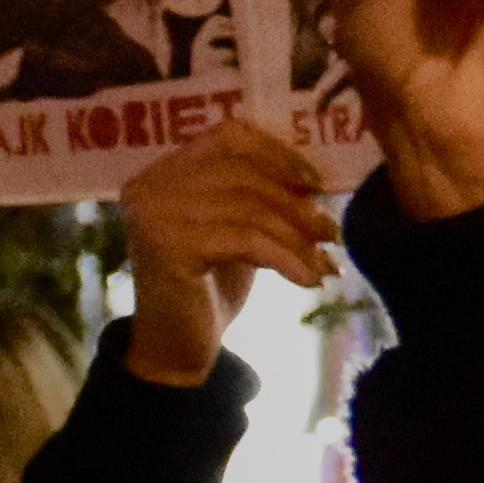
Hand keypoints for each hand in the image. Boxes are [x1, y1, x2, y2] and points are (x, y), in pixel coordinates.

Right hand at [116, 118, 333, 386]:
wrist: (178, 346)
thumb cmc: (213, 283)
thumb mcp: (239, 226)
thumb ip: (261, 193)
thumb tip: (317, 176)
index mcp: (166, 169)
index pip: (230, 136)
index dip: (278, 154)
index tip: (315, 184)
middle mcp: (151, 185)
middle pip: (244, 173)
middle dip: (296, 203)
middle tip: (331, 233)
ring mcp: (154, 214)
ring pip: (250, 209)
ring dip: (298, 236)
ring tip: (326, 260)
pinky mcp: (168, 246)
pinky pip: (247, 240)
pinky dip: (288, 259)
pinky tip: (311, 280)